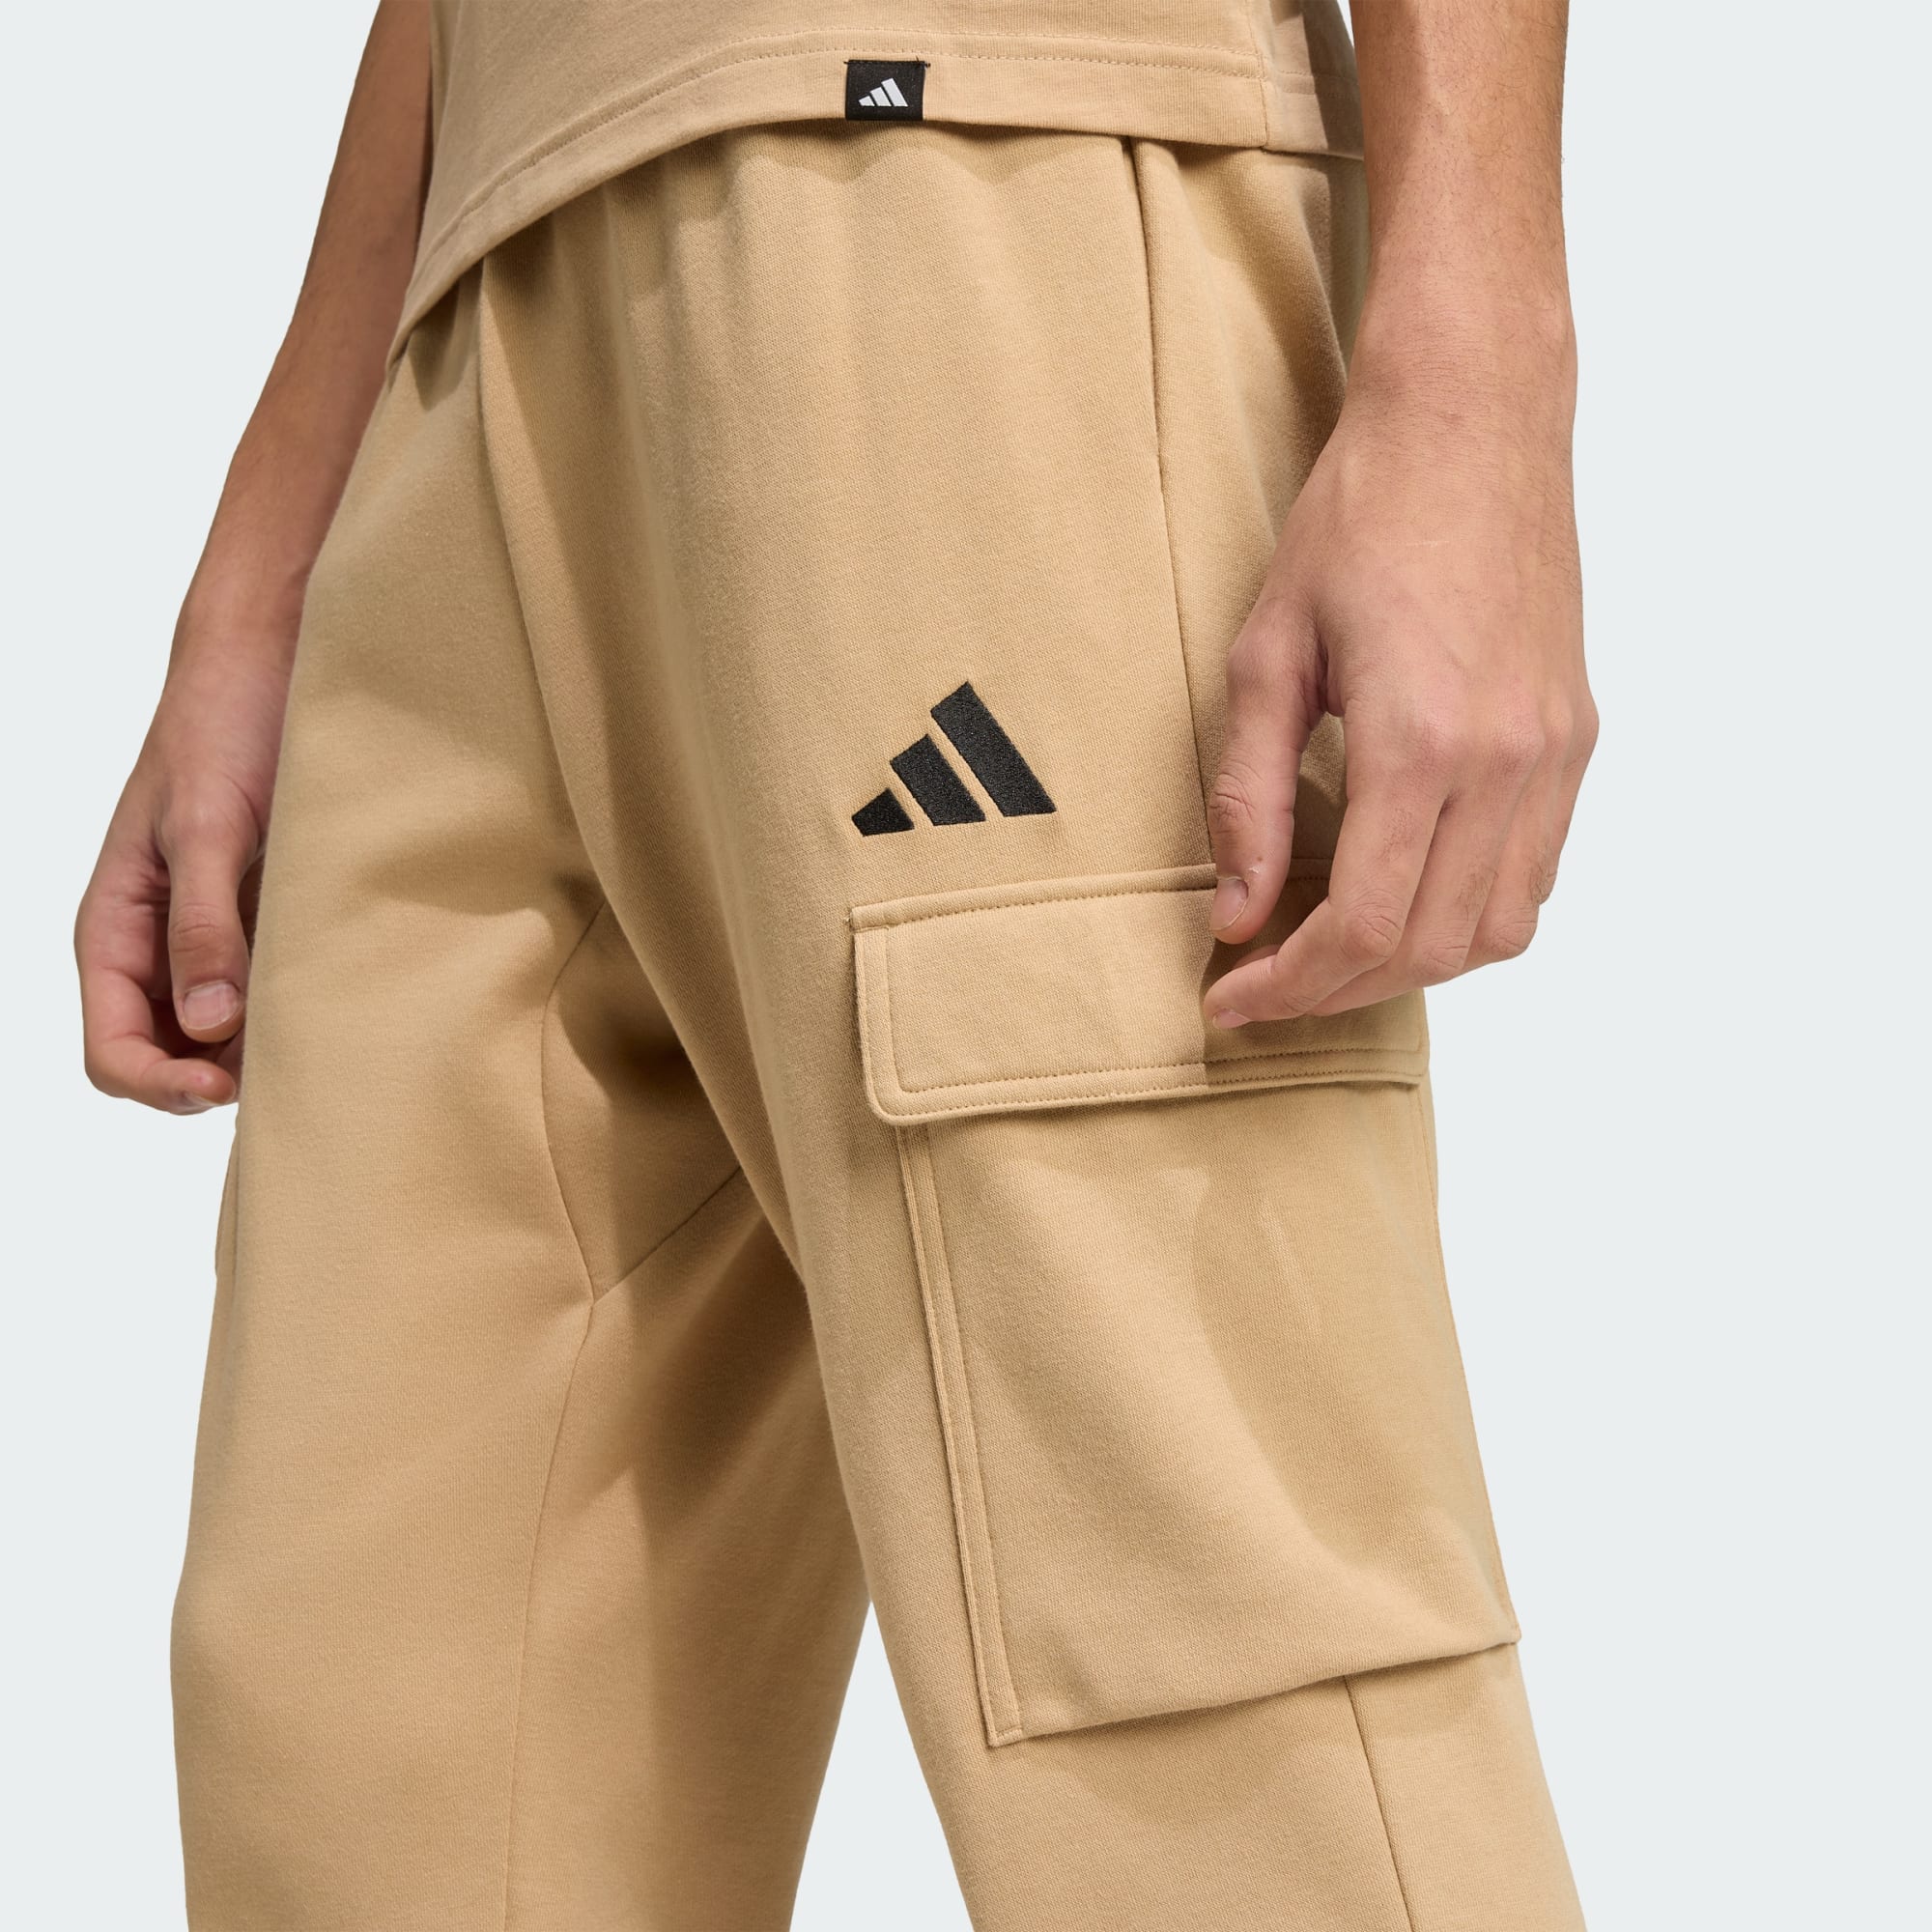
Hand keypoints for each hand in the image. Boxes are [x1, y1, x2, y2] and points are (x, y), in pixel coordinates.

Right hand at [76, 601, 292, 1110]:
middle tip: (289, 1068)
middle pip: (165, 1055)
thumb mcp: (208, 826)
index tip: (227, 1085)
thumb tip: (206, 1026)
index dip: (162, 1084)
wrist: (272, 662)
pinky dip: (291, 1008)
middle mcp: (156, 942)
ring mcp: (209, 934)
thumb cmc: (223, 728)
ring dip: (257, 1049)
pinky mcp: (261, 916)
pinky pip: (266, 988)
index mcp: (115, 925)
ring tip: (319, 1036)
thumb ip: (202, 924)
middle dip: (212, 1080)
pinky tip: (337, 1001)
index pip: (112, 1048)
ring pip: (218, 1034)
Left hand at [1202, 335, 1595, 1024]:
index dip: (1289, 986)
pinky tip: (1403, 892)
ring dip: (1407, 963)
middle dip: (1335, 989)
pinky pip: (1534, 876)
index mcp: (1421, 740)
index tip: (1231, 998)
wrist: (1473, 420)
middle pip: (1428, 947)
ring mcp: (1555, 754)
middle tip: (1264, 986)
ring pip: (1496, 931)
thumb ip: (1248, 796)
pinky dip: (1467, 914)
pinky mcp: (1576, 739)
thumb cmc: (1361, 518)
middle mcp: (1507, 762)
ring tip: (1328, 950)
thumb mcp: (1267, 652)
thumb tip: (1237, 913)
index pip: (1362, 924)